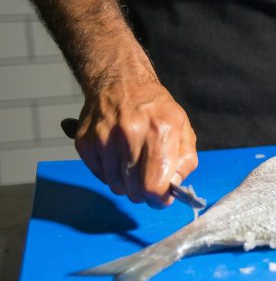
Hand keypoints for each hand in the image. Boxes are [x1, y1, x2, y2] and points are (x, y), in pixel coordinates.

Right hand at [74, 78, 197, 208]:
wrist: (121, 82)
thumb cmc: (156, 109)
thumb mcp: (183, 129)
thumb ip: (185, 162)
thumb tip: (173, 189)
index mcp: (160, 131)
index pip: (154, 185)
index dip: (159, 198)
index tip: (161, 197)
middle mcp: (130, 134)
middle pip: (134, 190)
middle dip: (144, 193)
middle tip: (148, 180)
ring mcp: (104, 138)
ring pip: (116, 186)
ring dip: (127, 183)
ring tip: (133, 163)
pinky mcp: (85, 142)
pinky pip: (100, 176)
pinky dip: (111, 173)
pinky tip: (118, 156)